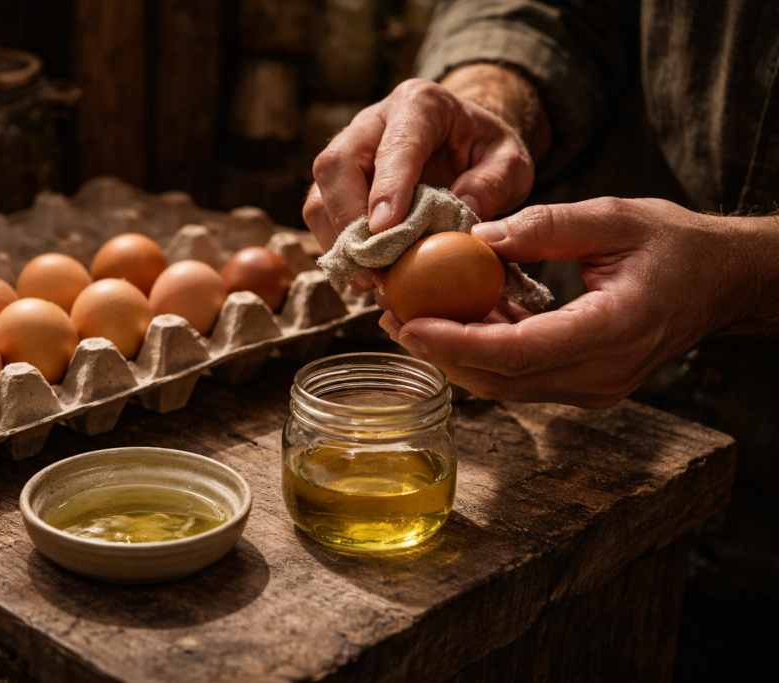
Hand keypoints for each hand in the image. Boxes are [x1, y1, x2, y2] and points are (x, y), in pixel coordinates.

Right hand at [303, 68, 547, 289]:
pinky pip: (320, 216)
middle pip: (336, 165)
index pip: (396, 144)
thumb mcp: (510, 161)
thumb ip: (494, 184)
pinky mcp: (336, 183)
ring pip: (319, 194)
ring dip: (339, 241)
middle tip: (375, 265)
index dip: (388, 187)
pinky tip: (364, 275)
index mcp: (420, 105)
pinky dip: (338, 249)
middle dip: (349, 219)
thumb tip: (462, 214)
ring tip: (369, 279)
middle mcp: (372, 123)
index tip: (387, 229)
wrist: (462, 141)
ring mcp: (347, 151)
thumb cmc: (485, 150)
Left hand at [379, 198, 778, 407]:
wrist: (720, 284)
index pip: (519, 352)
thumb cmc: (675, 247)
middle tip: (391, 316)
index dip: (457, 343)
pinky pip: (519, 376)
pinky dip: (482, 352)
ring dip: (453, 355)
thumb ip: (548, 226)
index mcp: (613, 331)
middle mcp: (601, 374)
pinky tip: (452, 319)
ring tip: (407, 317)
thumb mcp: (616, 216)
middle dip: (440, 352)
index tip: (409, 324)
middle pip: (501, 378)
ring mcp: (592, 387)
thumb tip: (480, 238)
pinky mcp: (582, 384)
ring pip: (504, 384)